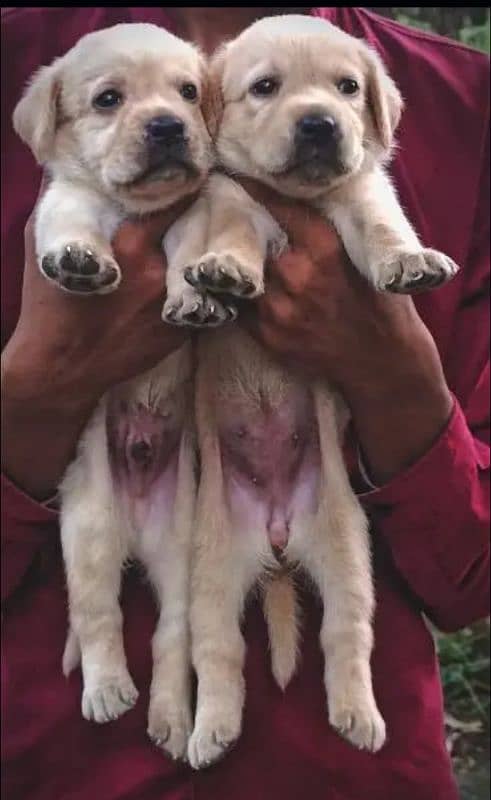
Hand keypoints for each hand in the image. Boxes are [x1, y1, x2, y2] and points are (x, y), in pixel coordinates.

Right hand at [1, 178, 194, 497]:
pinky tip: (206, 281)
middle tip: (212, 204)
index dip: (187, 187)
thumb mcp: (44, 244)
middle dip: (205, 217)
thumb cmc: (49, 305)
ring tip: (215, 242)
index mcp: (131, 245)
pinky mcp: (184, 331)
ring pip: (207, 268)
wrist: (63, 367)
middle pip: (199, 232)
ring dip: (209, 255)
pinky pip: (208, 303)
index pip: (176, 201)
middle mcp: (161, 272)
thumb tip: (65, 168)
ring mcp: (176, 304)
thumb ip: (60, 202)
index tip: (192, 178)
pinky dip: (206, 289)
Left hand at [236, 179, 453, 483]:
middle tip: (222, 212)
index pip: (282, 208)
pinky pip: (242, 309)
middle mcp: (297, 276)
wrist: (380, 361)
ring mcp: (279, 309)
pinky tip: (240, 290)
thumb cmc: (378, 304)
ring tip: (224, 254)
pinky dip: (242, 298)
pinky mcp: (268, 335)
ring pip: (244, 277)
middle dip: (242, 230)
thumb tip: (299, 202)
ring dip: (239, 267)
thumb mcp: (365, 258)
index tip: (236, 173)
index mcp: (325, 249)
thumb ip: (329, 234)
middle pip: (253, 241)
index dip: (257, 189)